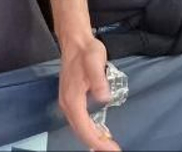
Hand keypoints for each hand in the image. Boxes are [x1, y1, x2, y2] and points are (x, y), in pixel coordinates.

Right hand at [57, 35, 119, 151]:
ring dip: (93, 138)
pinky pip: (79, 121)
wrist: (75, 41)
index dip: (97, 142)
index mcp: (72, 99)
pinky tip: (100, 132)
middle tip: (114, 150)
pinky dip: (89, 130)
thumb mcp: (95, 62)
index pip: (84, 128)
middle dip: (96, 144)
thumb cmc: (86, 51)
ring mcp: (68, 102)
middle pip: (80, 132)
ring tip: (109, 145)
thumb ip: (99, 80)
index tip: (112, 149)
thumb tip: (104, 96)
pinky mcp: (71, 99)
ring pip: (79, 128)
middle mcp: (67, 103)